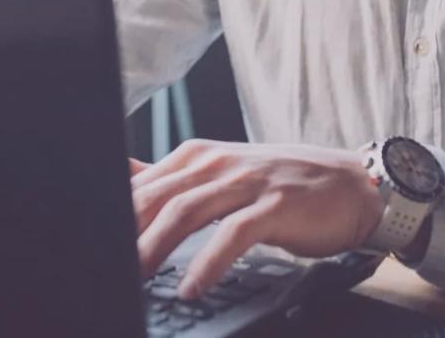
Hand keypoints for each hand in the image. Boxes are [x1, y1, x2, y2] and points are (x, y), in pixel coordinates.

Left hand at [128, 140, 382, 299]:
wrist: (351, 185)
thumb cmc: (282, 185)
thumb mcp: (221, 173)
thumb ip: (173, 178)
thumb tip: (123, 172)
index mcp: (197, 156)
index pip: (142, 184)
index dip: (115, 214)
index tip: (93, 243)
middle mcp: (217, 163)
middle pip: (157, 197)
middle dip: (126, 233)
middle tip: (104, 266)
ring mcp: (247, 181)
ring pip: (187, 212)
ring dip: (156, 247)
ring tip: (135, 277)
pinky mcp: (275, 205)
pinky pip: (233, 235)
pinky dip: (208, 263)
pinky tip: (192, 287)